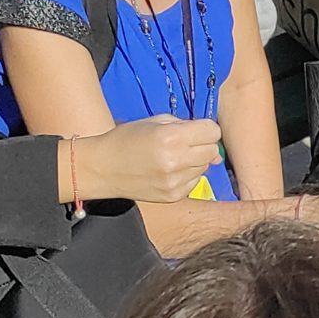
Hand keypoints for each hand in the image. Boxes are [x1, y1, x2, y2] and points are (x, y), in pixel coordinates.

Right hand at [68, 116, 224, 204]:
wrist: (103, 168)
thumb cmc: (127, 140)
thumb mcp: (155, 122)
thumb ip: (187, 127)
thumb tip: (215, 146)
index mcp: (171, 137)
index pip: (212, 131)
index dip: (206, 129)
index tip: (197, 130)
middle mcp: (176, 161)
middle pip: (212, 151)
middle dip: (202, 145)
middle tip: (183, 144)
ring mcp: (175, 181)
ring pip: (204, 167)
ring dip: (194, 161)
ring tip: (171, 158)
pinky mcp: (174, 196)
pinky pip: (195, 182)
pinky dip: (186, 175)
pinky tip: (168, 171)